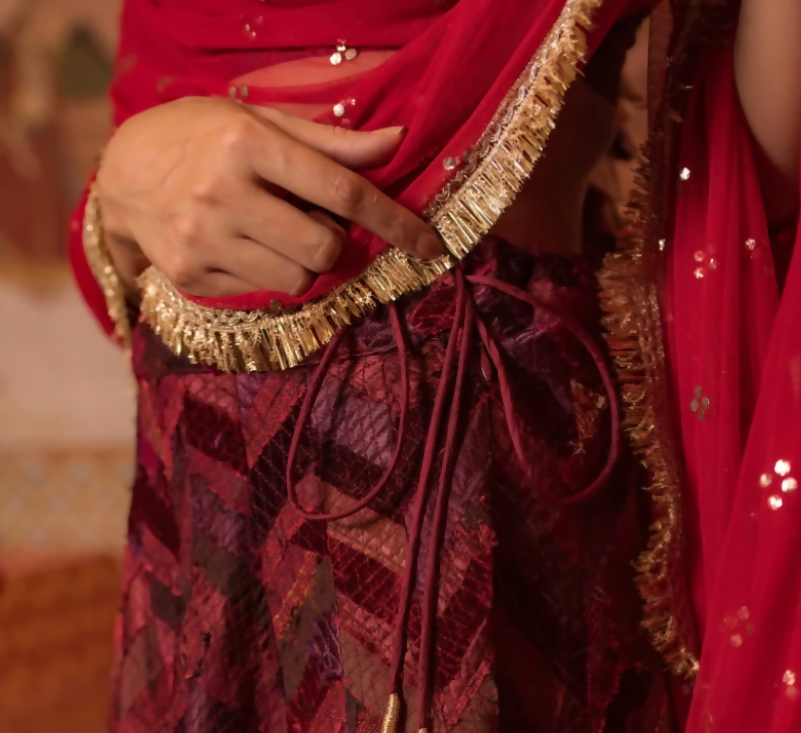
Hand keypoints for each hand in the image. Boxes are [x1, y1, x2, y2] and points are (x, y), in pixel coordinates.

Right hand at [96, 96, 445, 297]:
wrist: (120, 174)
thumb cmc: (202, 138)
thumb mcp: (260, 122)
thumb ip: (329, 143)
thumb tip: (396, 144)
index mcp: (248, 144)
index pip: (342, 192)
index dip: (394, 222)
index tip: (430, 245)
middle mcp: (223, 192)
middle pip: (324, 249)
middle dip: (331, 242)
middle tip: (306, 221)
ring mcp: (204, 238)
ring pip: (297, 279)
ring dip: (301, 262)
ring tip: (272, 233)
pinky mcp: (191, 274)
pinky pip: (264, 293)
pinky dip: (268, 274)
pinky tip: (240, 246)